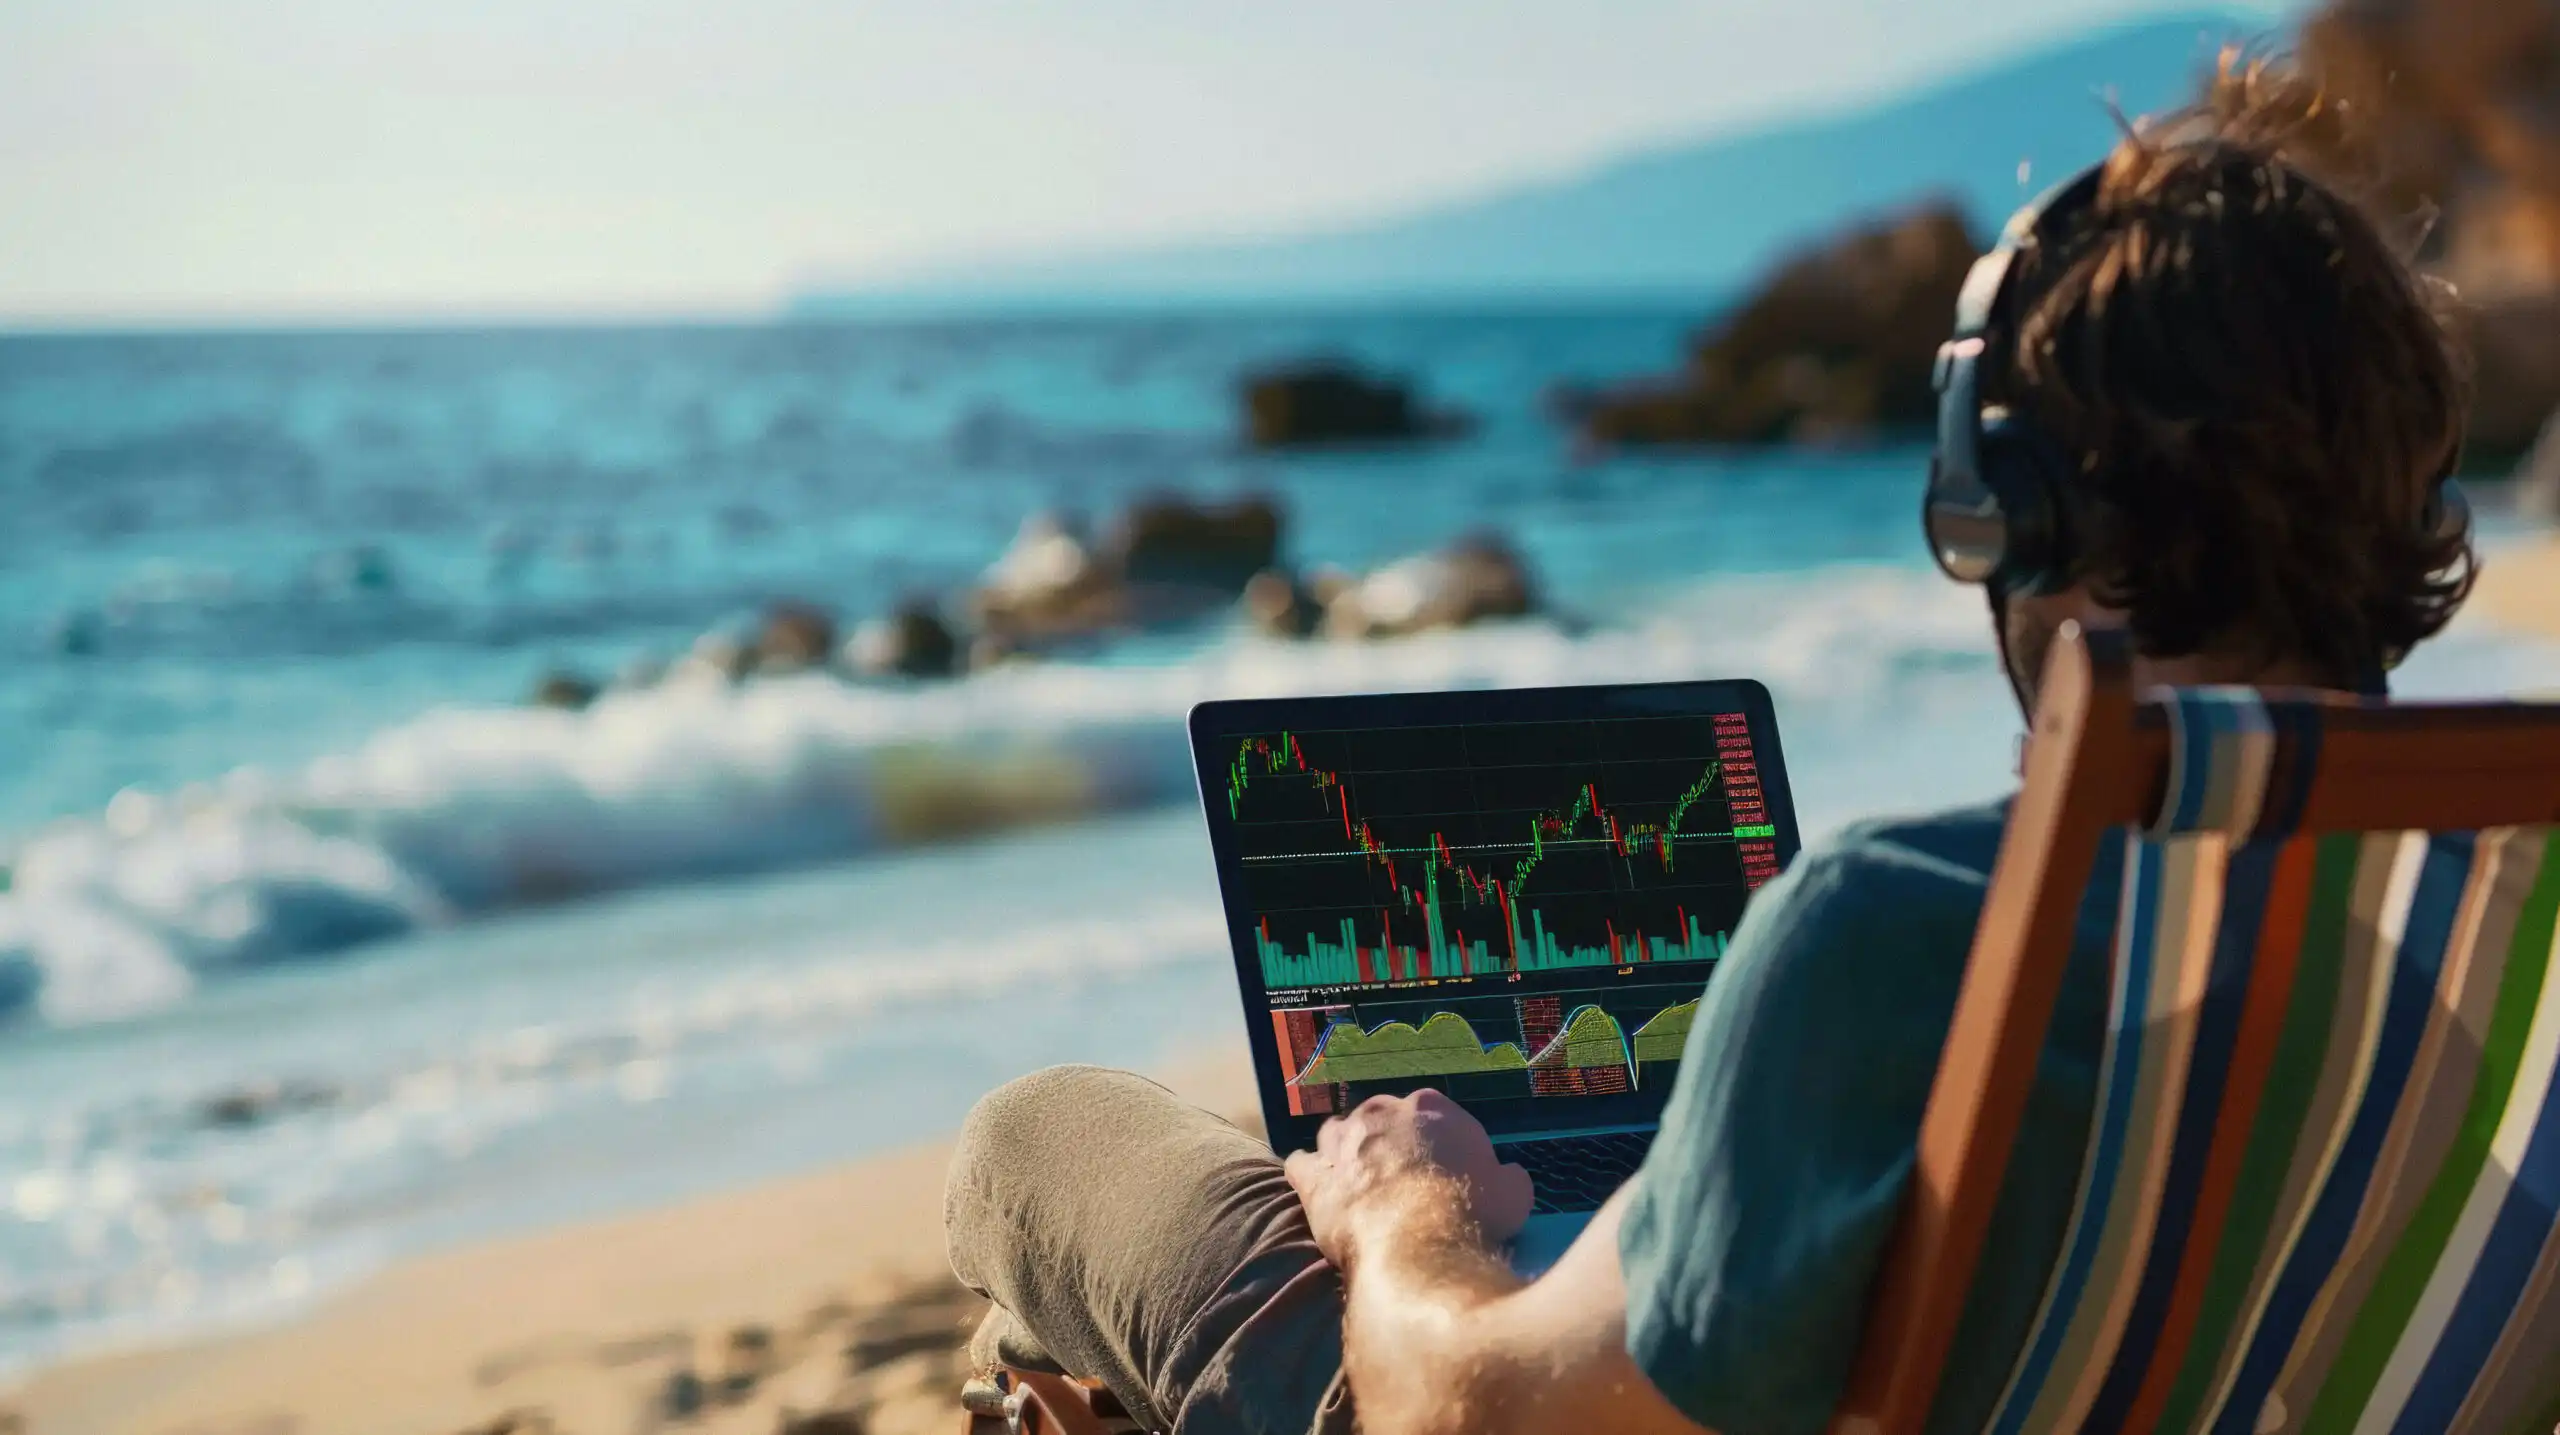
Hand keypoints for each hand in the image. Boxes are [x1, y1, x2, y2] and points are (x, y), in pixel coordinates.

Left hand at [1284, 1089, 1533, 1267]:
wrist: (1417, 1244)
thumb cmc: (1471, 1213)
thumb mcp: (1513, 1195)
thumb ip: (1508, 1179)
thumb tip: (1510, 1178)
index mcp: (1431, 1107)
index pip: (1434, 1114)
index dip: (1440, 1144)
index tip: (1446, 1170)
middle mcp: (1381, 1113)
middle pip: (1382, 1118)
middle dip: (1389, 1143)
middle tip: (1403, 1178)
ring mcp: (1342, 1142)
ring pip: (1337, 1132)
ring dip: (1346, 1151)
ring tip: (1358, 1178)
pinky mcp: (1314, 1177)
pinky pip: (1301, 1164)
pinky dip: (1308, 1173)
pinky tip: (1317, 1187)